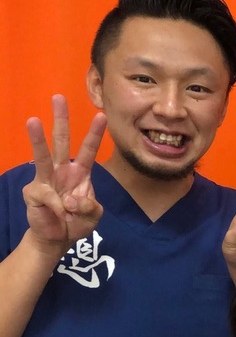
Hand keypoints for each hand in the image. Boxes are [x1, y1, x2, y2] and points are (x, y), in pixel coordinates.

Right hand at [22, 95, 106, 251]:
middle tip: (58, 97)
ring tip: (32, 120)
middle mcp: (62, 170)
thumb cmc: (77, 222)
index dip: (95, 134)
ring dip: (37, 139)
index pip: (88, 149)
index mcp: (80, 172)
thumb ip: (90, 207)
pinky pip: (49, 196)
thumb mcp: (94, 216)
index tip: (101, 116)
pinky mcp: (34, 191)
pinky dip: (60, 209)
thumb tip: (71, 200)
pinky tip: (63, 216)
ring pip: (42, 156)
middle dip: (60, 120)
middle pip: (61, 141)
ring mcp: (46, 179)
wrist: (58, 239)